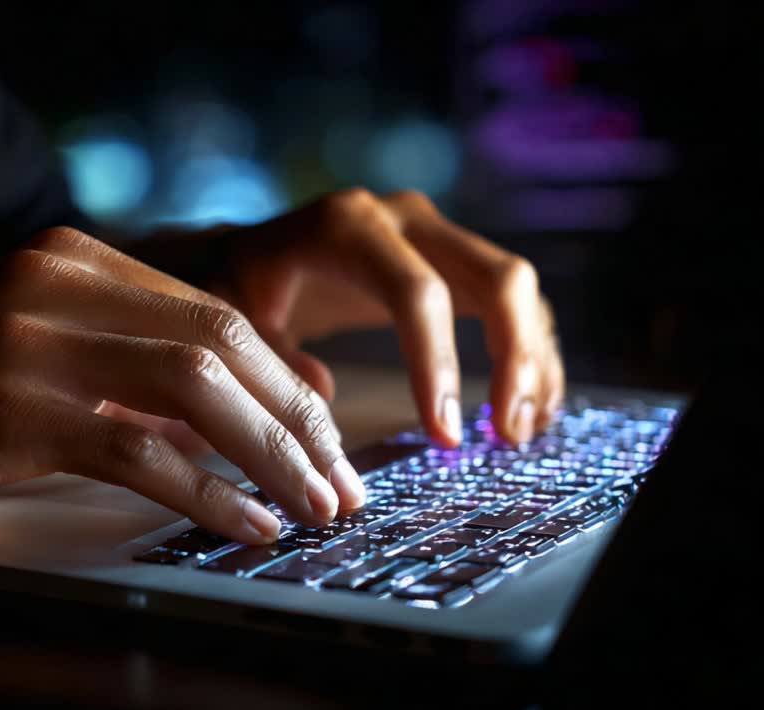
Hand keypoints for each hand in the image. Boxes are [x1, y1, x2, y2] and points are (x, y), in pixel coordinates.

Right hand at [0, 228, 367, 542]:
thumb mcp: (40, 361)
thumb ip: (133, 374)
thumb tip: (248, 411)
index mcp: (74, 261)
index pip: (219, 313)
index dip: (285, 383)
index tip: (327, 440)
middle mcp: (59, 282)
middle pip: (225, 342)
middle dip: (296, 421)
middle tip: (340, 484)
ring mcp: (31, 337)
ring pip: (195, 387)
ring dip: (270, 454)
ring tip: (314, 509)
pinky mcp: (6, 402)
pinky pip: (135, 447)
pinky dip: (204, 490)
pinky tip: (242, 523)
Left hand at [211, 188, 563, 445]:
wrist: (251, 254)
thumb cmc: (237, 287)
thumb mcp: (230, 317)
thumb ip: (267, 355)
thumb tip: (322, 394)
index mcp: (347, 227)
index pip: (416, 293)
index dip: (437, 364)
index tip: (445, 436)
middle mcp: (404, 220)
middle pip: (497, 278)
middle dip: (516, 358)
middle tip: (507, 435)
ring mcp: (437, 237)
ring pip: (518, 291)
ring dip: (533, 362)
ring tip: (519, 433)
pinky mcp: (455, 264)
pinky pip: (514, 304)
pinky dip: (530, 355)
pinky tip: (526, 410)